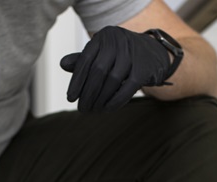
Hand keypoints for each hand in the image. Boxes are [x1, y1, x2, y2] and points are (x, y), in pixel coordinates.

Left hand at [60, 26, 174, 111]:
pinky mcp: (143, 69)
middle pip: (97, 72)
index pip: (85, 60)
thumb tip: (62, 64)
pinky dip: (115, 101)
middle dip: (87, 93)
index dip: (76, 81)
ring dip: (100, 99)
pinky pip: (126, 89)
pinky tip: (107, 109)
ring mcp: (132, 55)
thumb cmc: (122, 55)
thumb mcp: (103, 53)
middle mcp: (117, 41)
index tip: (71, 98)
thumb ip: (84, 59)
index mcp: (104, 36)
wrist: (154, 53)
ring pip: (111, 81)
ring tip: (93, 110)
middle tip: (82, 108)